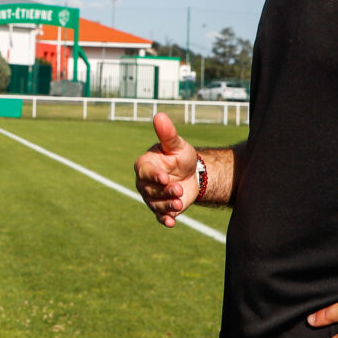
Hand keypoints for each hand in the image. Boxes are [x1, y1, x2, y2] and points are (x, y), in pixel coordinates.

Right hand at [134, 112, 199, 226]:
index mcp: (145, 165)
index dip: (154, 176)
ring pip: (155, 204)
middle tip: (178, 190)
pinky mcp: (161, 208)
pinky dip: (164, 219)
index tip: (164, 178)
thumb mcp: (176, 144)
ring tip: (180, 204)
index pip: (145, 172)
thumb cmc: (181, 156)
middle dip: (165, 192)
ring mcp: (151, 197)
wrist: (193, 174)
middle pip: (150, 190)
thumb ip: (167, 133)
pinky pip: (159, 215)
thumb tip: (159, 115)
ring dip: (167, 205)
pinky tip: (171, 222)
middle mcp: (144, 182)